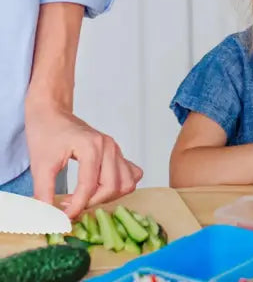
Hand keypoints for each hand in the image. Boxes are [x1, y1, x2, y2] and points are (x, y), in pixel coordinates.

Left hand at [25, 103, 142, 218]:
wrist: (52, 113)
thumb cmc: (46, 133)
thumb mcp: (40, 165)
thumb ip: (44, 193)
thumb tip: (47, 220)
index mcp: (91, 146)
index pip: (89, 186)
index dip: (75, 207)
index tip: (62, 219)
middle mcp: (108, 147)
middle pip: (112, 186)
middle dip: (92, 202)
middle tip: (72, 206)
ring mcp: (115, 149)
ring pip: (126, 183)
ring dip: (109, 196)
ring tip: (87, 198)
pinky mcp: (117, 153)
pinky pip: (131, 174)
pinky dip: (121, 186)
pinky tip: (101, 188)